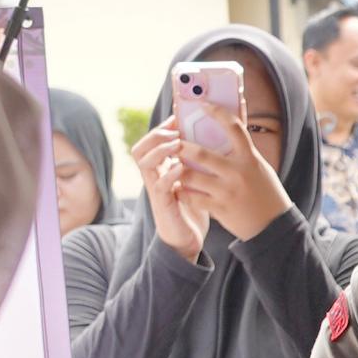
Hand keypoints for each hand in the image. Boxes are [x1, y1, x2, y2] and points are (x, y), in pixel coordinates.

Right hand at [129, 120, 207, 263]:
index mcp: (161, 169)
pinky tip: (182, 167)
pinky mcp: (164, 205)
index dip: (161, 128)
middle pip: (140, 148)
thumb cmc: (195, 207)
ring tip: (178, 144)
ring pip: (144, 163)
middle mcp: (155, 177)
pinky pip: (160, 186)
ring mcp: (157, 191)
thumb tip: (217, 136)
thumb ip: (198, 161)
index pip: (150, 142)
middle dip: (156, 135)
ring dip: (160, 150)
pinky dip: (170, 174)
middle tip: (176, 130)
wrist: (189, 240)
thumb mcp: (196, 179)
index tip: (177, 118)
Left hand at [146, 111, 291, 244]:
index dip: (218, 112)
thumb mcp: (260, 167)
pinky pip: (192, 198)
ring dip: (178, 171)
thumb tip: (230, 127)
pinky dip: (182, 193)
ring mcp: (227, 192)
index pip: (234, 127)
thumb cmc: (266, 192)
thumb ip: (244, 151)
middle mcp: (238, 173)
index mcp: (250, 158)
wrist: (274, 226)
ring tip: (172, 167)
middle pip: (201, 154)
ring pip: (191, 177)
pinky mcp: (220, 209)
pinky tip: (179, 189)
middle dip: (181, 147)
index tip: (204, 105)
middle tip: (172, 143)